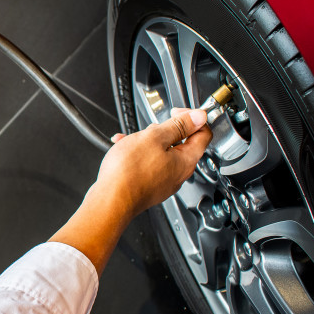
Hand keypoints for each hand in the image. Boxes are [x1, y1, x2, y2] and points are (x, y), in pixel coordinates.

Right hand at [95, 108, 210, 217]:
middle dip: (165, 130)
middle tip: (150, 128)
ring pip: (162, 154)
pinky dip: (139, 155)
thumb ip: (179, 125)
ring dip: (147, 142)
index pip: (204, 133)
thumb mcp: (155, 138)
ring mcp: (164, 182)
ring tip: (131, 140)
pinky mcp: (149, 188)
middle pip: (182, 144)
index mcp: (186, 160)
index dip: (193, 118)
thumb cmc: (129, 172)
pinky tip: (124, 151)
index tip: (177, 113)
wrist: (110, 201)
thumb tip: (199, 117)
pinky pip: (149, 165)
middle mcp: (178, 174)